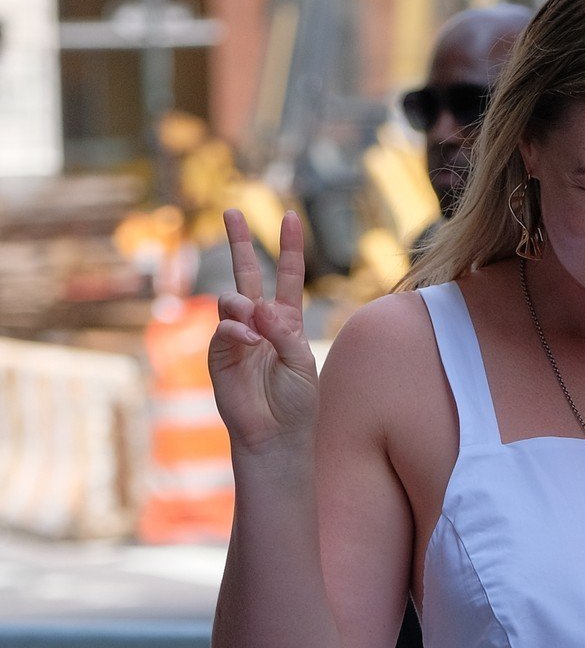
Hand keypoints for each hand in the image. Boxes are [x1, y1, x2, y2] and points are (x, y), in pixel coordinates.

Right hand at [209, 210, 316, 450]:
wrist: (276, 436)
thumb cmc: (295, 403)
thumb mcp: (301, 362)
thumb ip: (283, 332)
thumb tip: (256, 306)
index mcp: (285, 322)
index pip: (288, 278)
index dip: (289, 248)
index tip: (290, 217)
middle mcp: (259, 324)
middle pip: (247, 274)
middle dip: (239, 242)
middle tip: (231, 211)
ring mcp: (237, 336)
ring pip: (232, 300)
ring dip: (242, 304)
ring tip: (253, 319)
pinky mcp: (219, 354)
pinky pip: (223, 329)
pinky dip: (236, 329)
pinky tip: (248, 338)